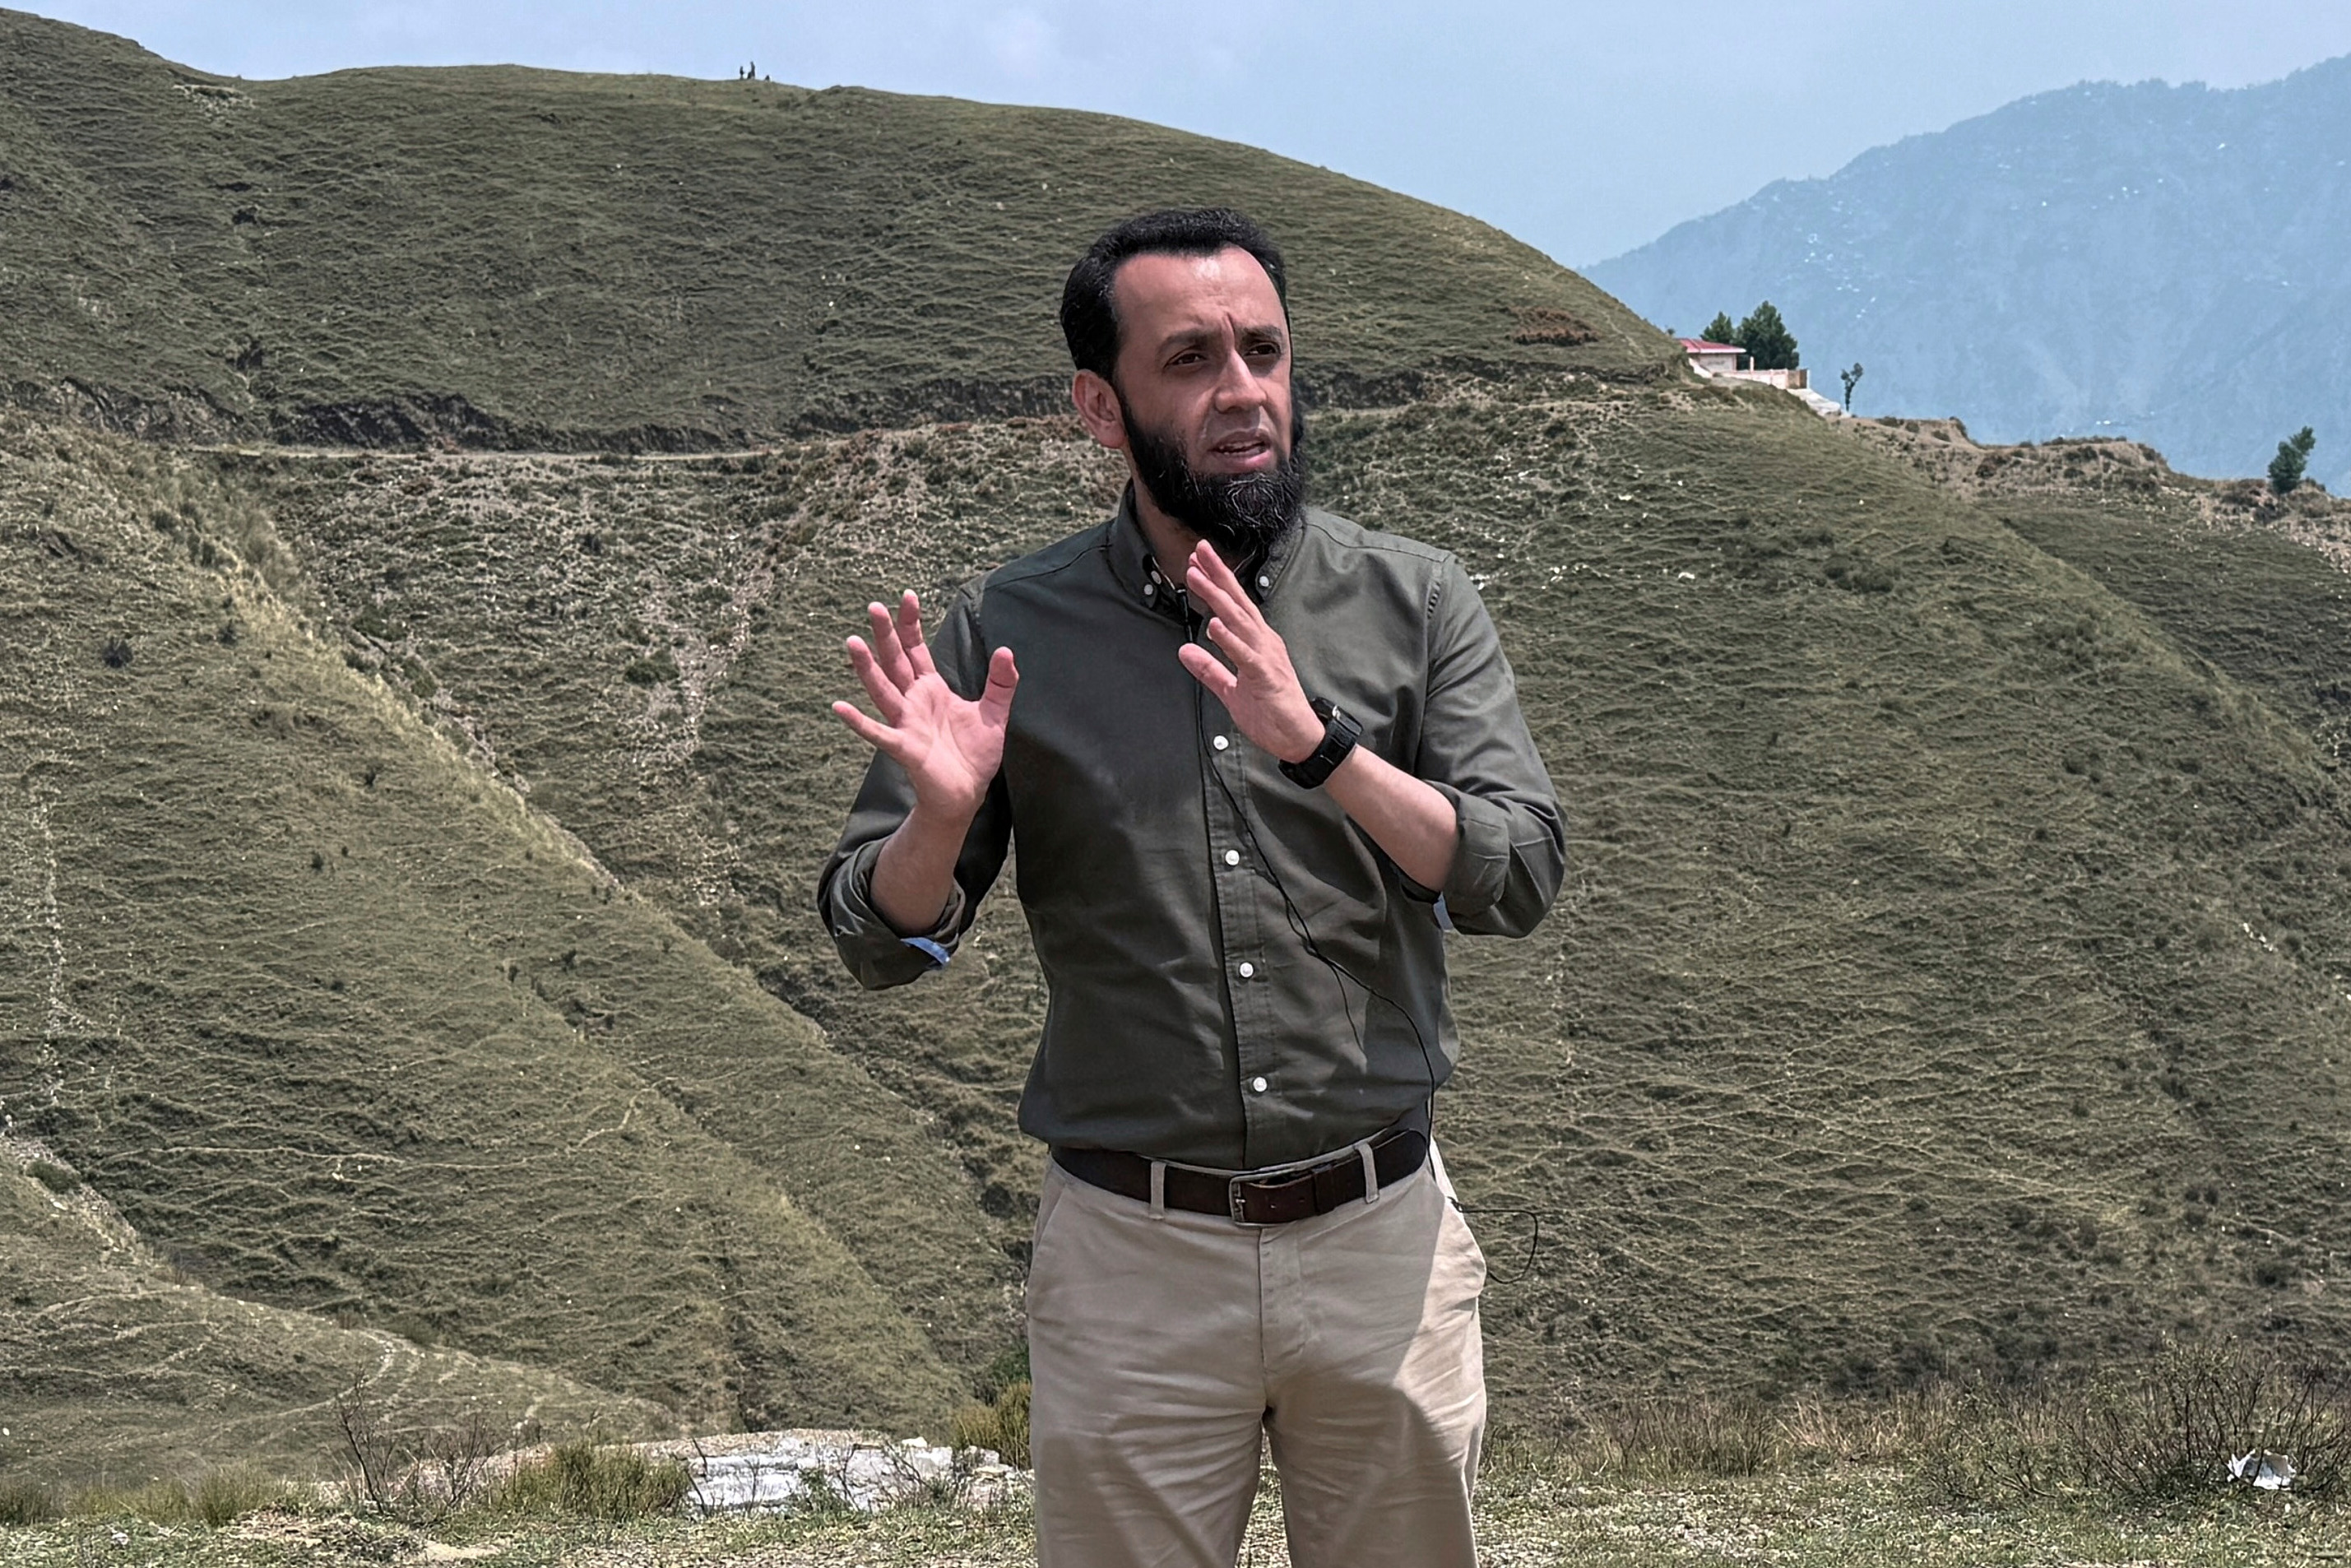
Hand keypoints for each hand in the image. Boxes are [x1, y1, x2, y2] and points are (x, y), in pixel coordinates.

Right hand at [831, 591, 1017, 821]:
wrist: (966, 794)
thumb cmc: (973, 755)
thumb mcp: (994, 713)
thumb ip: (1001, 682)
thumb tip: (1006, 650)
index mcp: (931, 689)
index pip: (916, 650)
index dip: (910, 624)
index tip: (906, 596)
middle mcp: (913, 702)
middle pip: (895, 662)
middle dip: (886, 635)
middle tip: (873, 606)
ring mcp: (905, 723)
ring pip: (882, 690)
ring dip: (867, 668)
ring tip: (852, 642)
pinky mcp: (904, 748)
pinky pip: (878, 732)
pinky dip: (858, 721)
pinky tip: (839, 707)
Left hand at [1176, 541, 1323, 763]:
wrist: (1299, 738)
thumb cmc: (1271, 713)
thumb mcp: (1231, 690)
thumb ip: (1209, 668)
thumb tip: (1184, 650)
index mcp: (1256, 643)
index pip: (1233, 606)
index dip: (1216, 583)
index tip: (1197, 562)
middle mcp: (1263, 642)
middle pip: (1237, 603)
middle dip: (1217, 575)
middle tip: (1198, 550)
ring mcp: (1266, 657)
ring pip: (1239, 621)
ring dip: (1216, 598)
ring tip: (1197, 577)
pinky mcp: (1266, 677)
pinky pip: (1245, 656)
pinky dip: (1229, 640)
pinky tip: (1214, 625)